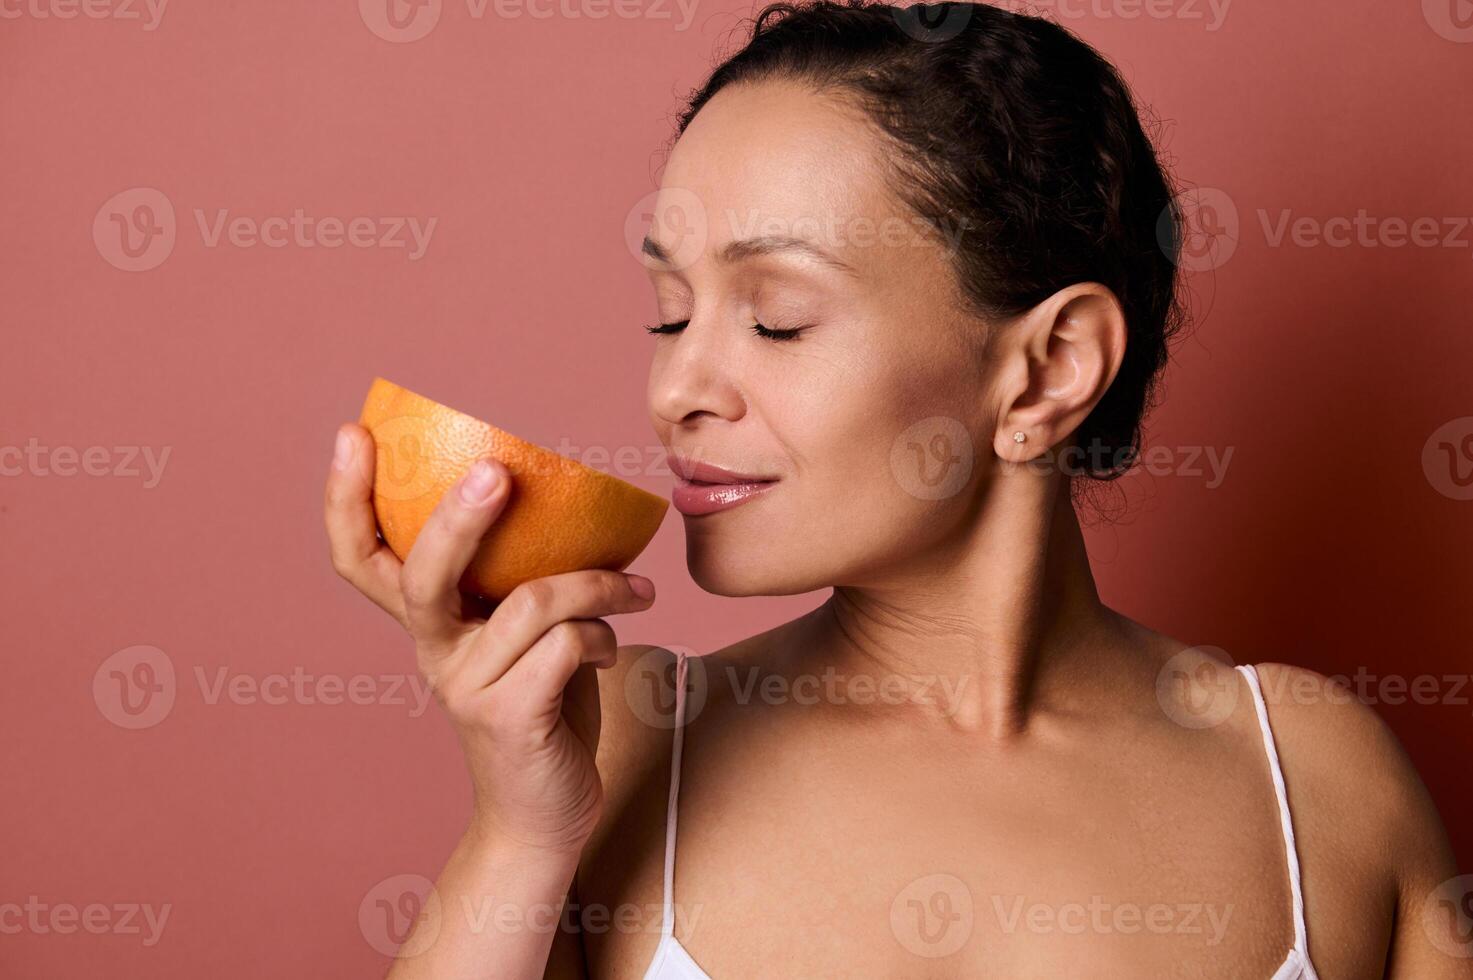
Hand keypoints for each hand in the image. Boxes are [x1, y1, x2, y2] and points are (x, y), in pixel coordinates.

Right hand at [324, 423, 655, 853]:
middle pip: (422, 575)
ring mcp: (467, 689)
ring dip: (597, 587)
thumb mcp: (523, 636)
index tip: (350, 433)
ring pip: (531, 603)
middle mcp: (434, 652)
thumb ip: (525, 581)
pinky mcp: (510, 718)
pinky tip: (613, 649)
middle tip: (496, 473)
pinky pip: (567, 647)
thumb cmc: (541, 709)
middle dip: (456, 519)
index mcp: (430, 623)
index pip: (361, 557)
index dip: (346, 498)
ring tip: (636, 591)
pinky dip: (604, 636)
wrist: (544, 815)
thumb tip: (576, 507)